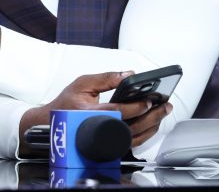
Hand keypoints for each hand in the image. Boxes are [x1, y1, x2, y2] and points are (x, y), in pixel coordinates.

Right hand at [18, 71, 171, 155]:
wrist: (54, 123)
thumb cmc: (67, 103)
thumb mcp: (83, 83)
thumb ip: (106, 77)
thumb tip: (128, 74)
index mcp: (90, 113)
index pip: (117, 112)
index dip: (134, 107)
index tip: (148, 100)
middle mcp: (99, 129)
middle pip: (130, 128)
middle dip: (151, 116)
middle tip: (164, 106)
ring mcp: (105, 139)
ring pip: (134, 138)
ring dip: (152, 125)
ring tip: (163, 112)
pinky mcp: (110, 143)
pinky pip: (132, 142)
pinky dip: (146, 133)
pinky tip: (154, 122)